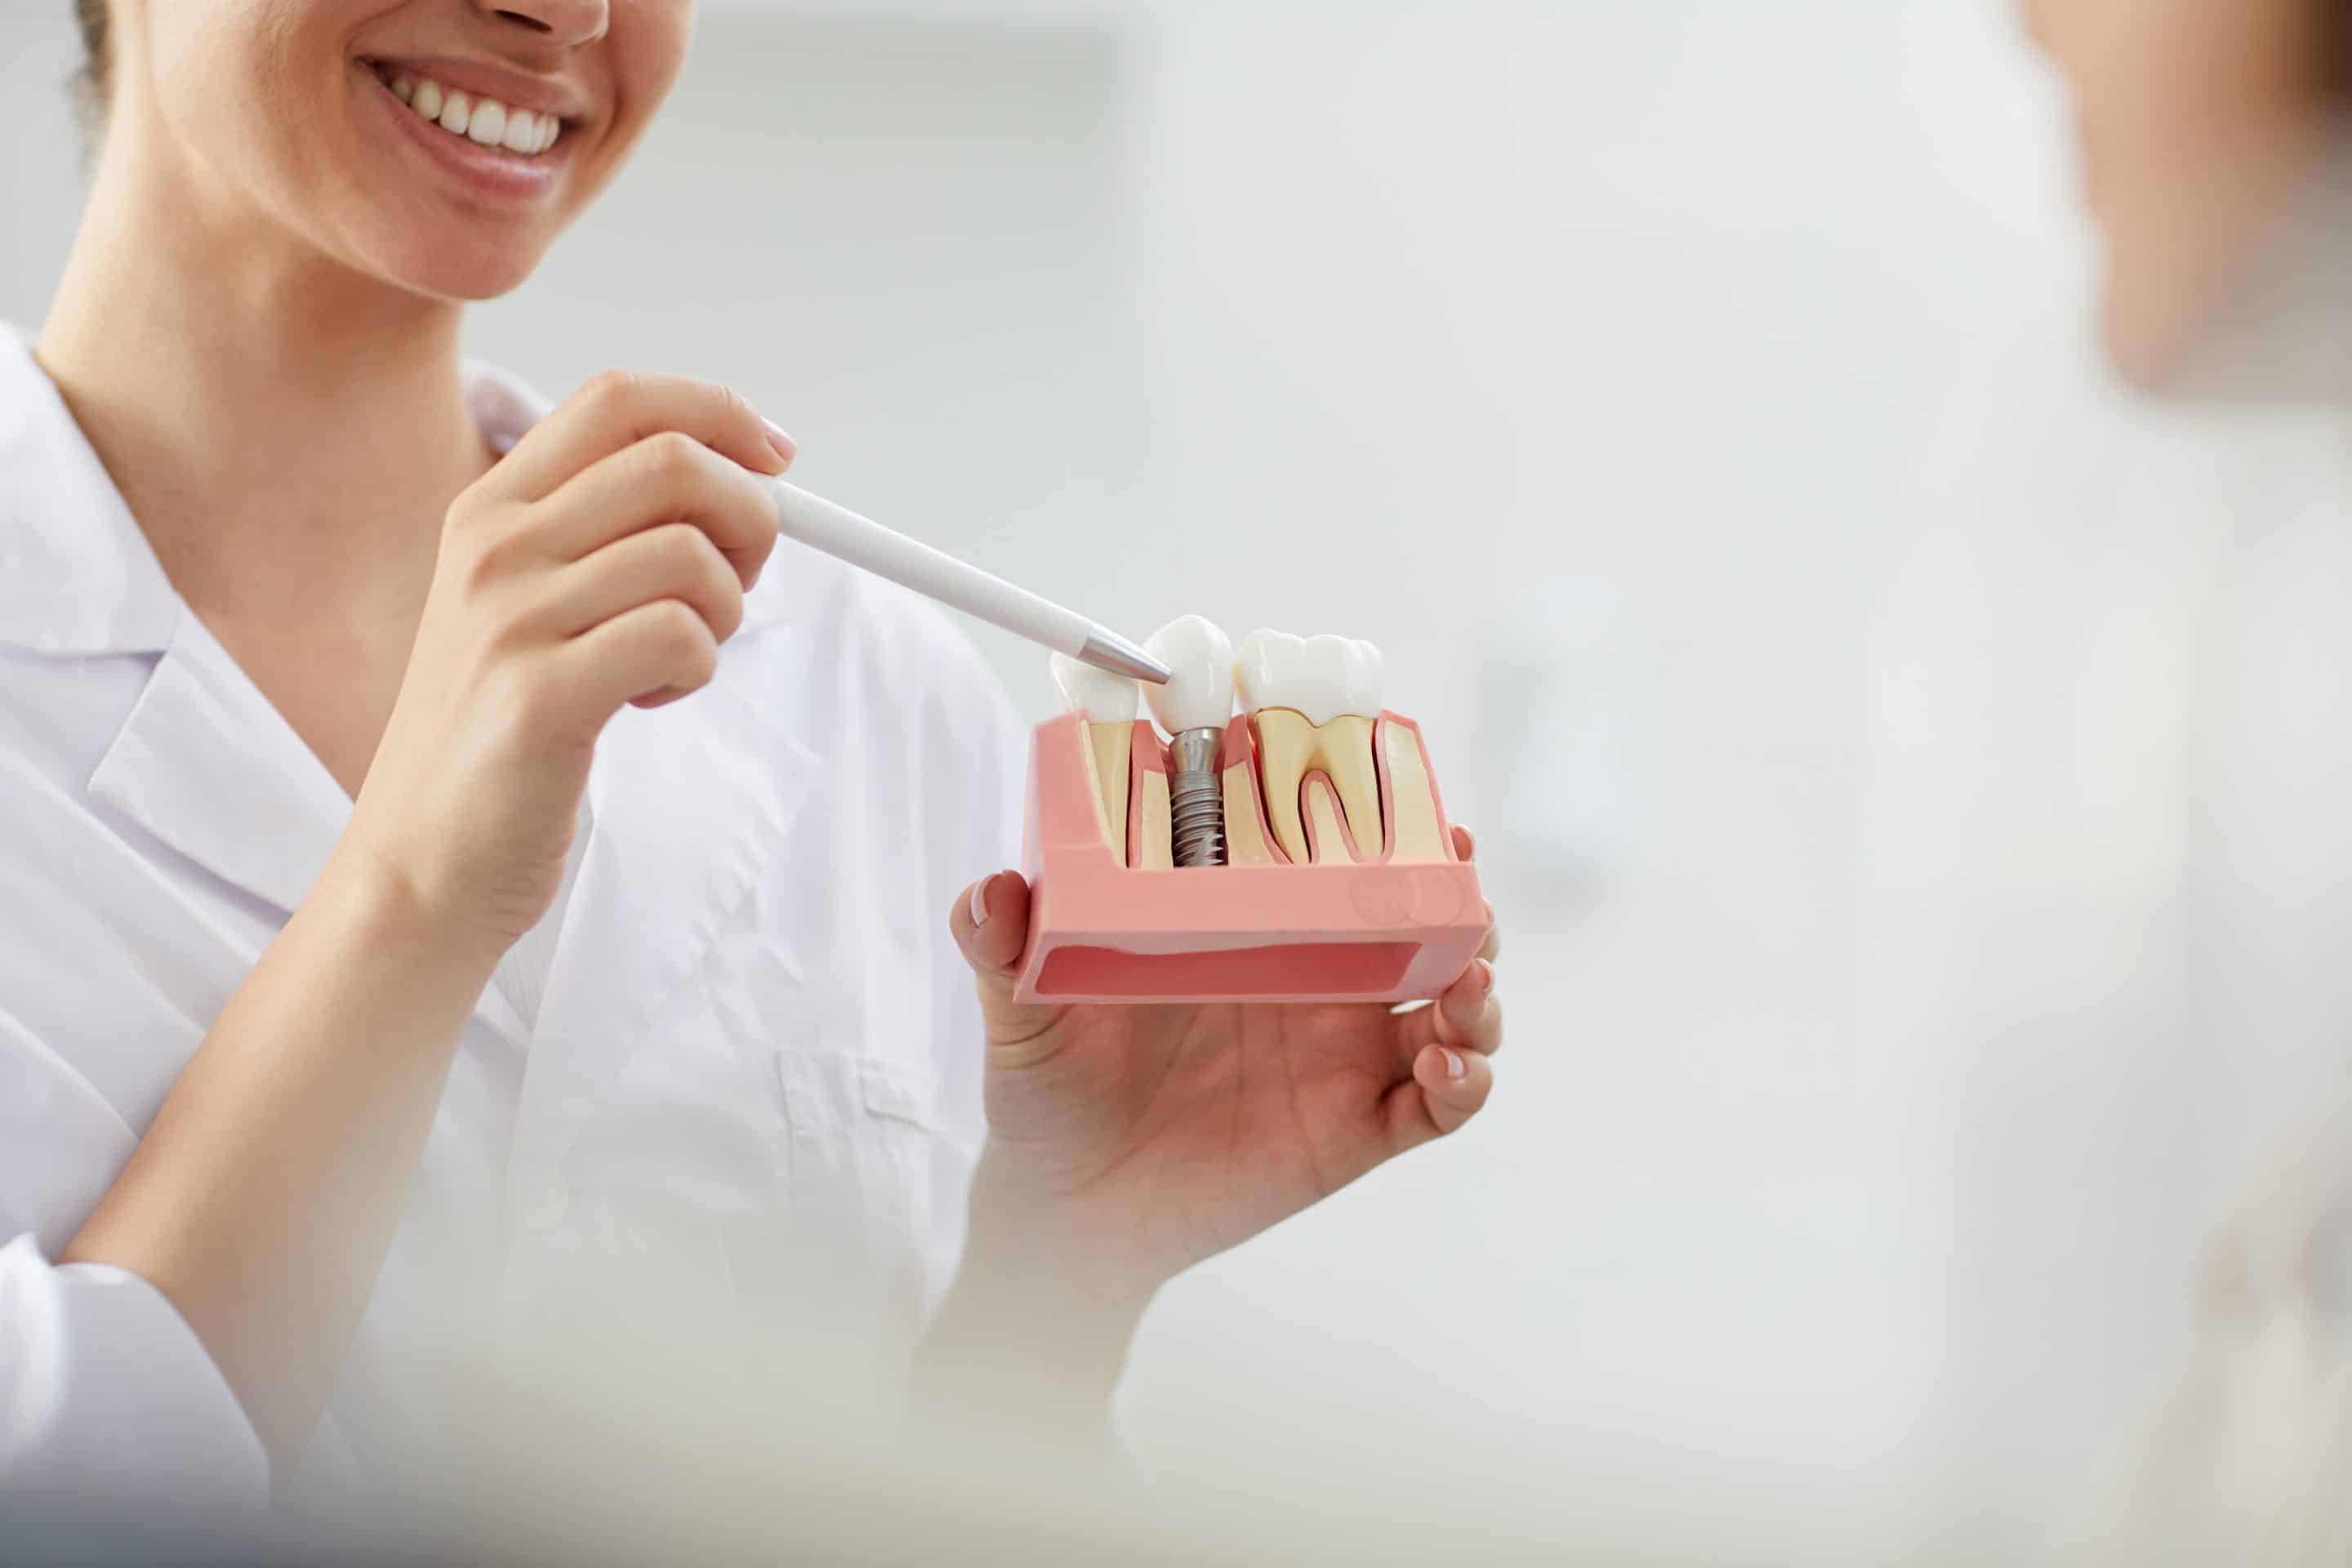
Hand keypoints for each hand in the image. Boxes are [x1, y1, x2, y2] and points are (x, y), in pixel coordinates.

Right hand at [344, 371, 792, 945]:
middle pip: (674, 462)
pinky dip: (697, 669)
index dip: (719, 413)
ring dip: (721, 611)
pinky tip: (648, 699)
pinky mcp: (540, 695)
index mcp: (491, 508)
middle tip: (732, 589)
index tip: (775, 458)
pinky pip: (680, 635)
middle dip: (748, 519)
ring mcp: (510, 618)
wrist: (421, 863)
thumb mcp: (529, 606)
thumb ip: (608, 536)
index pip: (620, 399)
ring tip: (673, 661)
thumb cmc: (498, 736)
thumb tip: (745, 478)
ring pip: (690, 554)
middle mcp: (493, 546)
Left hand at [947, 827, 1502, 1311]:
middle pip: (1422, 923)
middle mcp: (1316, 981)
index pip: (1340, 861)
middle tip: (1462, 883)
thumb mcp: (1023, 1011)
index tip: (1412, 796)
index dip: (1390, 825)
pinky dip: (1465, 1079)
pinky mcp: (1356, 1129)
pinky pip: (1438, 1103)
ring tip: (1465, 985)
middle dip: (1460, 899)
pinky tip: (1445, 1064)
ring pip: (1453, 1005)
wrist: (1064, 1210)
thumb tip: (988, 891)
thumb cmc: (1049, 1092)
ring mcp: (1344, 1055)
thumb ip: (1004, 948)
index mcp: (1255, 929)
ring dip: (1479, 988)